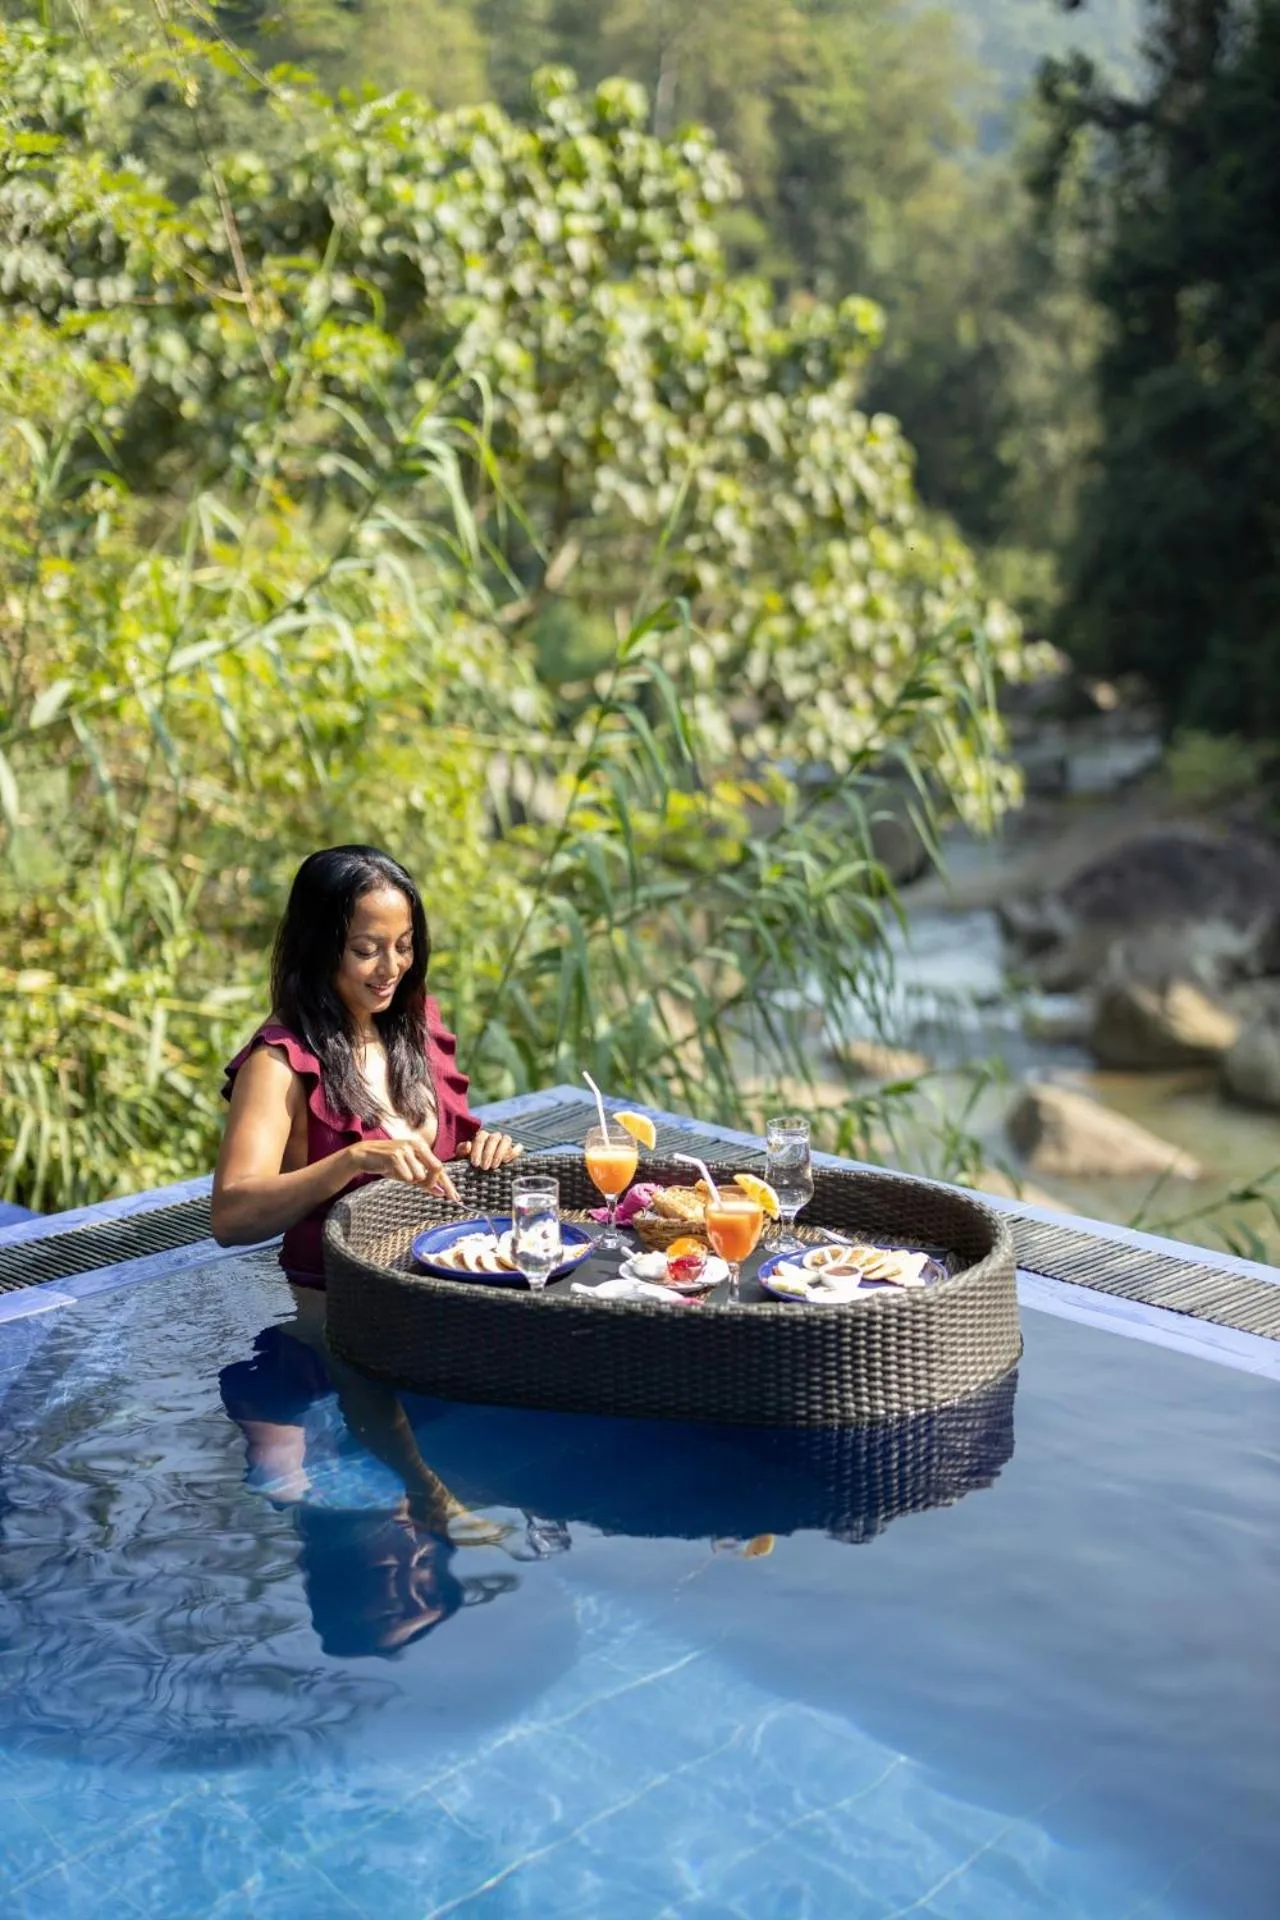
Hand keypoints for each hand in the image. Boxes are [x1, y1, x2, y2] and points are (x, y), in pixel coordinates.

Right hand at [346, 1137, 460, 1202]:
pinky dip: (401, 1178)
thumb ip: (425, 1182)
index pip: (440, 1167)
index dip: (448, 1184)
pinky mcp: (395, 1155)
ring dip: (410, 1180)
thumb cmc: (388, 1165)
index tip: (455, 1198)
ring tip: (398, 1173)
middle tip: (421, 1186)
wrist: (364, 1156)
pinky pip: (407, 1176)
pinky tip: (391, 1171)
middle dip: (431, 1183)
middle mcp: (417, 1145)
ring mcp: (406, 1149)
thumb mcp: (409, 1173)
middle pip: (437, 1168)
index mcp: (422, 1147)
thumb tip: (441, 1193)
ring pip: (420, 1176)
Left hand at [461, 1129, 523, 1171]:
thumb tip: (468, 1145)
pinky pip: (518, 1147)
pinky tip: (507, 1161)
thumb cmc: (470, 1162)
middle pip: (494, 1138)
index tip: (475, 1164)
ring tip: (494, 1166)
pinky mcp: (513, 1151)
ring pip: (506, 1139)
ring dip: (500, 1152)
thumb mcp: (462, 1157)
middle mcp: (494, 1137)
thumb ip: (462, 1150)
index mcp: (482, 1136)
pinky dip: (514, 1152)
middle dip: (489, 1153)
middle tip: (485, 1168)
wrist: (480, 1170)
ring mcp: (505, 1143)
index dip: (478, 1149)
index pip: (481, 1137)